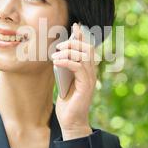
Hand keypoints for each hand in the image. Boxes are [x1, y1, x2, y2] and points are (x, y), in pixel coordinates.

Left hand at [52, 23, 96, 139]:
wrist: (71, 122)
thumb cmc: (68, 102)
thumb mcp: (64, 80)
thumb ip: (65, 67)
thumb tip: (59, 54)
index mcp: (88, 70)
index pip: (88, 48)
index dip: (83, 36)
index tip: (75, 25)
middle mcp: (92, 72)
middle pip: (87, 48)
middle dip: (73, 42)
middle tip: (58, 46)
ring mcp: (90, 79)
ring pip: (84, 55)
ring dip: (68, 51)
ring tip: (55, 55)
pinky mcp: (86, 86)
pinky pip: (78, 67)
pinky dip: (67, 61)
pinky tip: (56, 62)